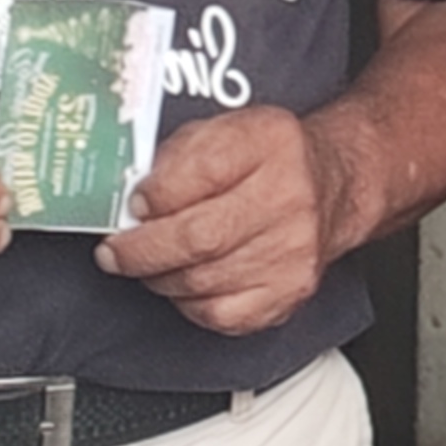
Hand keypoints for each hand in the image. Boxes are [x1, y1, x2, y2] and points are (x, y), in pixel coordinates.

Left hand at [97, 102, 353, 335]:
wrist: (329, 187)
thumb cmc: (266, 160)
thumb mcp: (222, 130)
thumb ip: (174, 156)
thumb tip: (130, 196)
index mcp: (268, 142)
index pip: (201, 171)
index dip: (154, 195)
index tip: (131, 204)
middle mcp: (288, 197)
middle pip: (199, 237)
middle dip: (141, 250)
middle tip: (115, 251)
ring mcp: (292, 250)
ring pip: (202, 281)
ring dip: (159, 276)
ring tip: (147, 263)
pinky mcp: (289, 292)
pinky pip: (220, 314)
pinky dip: (188, 303)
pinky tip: (183, 283)